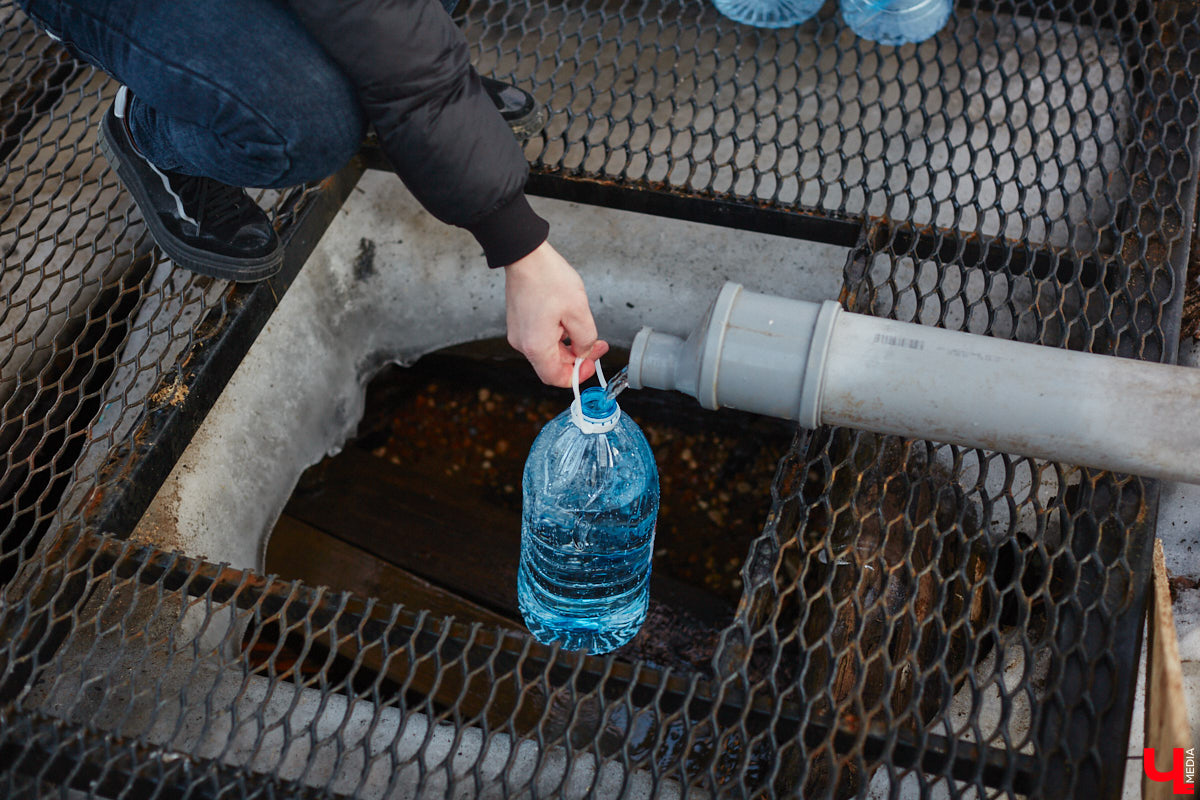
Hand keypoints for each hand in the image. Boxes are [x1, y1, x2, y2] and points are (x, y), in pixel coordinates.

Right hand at [504, 241, 608, 386]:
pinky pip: (540, 337)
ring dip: (568, 344)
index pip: (555, 377)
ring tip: (582, 325)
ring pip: (547, 350)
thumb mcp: (579, 311)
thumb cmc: (548, 278)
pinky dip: (556, 334)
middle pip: (552, 364)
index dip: (577, 375)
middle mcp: (522, 343)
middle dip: (576, 357)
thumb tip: (585, 351)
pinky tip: (567, 317)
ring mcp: (518, 332)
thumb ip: (586, 339)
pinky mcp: (519, 321)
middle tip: (597, 344)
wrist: (525, 255)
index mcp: (536, 345)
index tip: (592, 363)